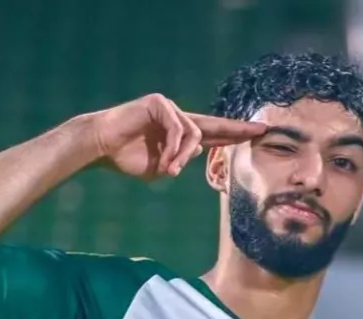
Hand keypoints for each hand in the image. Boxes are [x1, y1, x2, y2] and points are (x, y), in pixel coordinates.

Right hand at [87, 94, 265, 178]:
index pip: (215, 134)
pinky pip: (178, 129)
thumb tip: (197, 151)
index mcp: (181, 134)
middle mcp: (178, 117)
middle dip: (238, 129)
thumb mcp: (160, 167)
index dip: (236, 134)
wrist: (100, 147)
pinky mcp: (159, 104)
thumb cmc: (125, 158)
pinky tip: (166, 160)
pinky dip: (173, 147)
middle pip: (214, 125)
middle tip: (262, 130)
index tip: (258, 133)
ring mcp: (169, 108)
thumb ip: (179, 161)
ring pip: (193, 134)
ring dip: (182, 156)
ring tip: (169, 170)